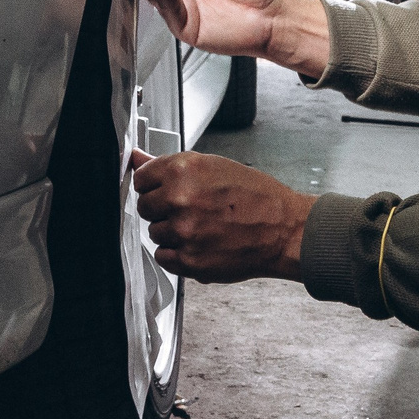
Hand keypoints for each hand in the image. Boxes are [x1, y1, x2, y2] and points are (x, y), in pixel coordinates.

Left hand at [132, 151, 312, 282]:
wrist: (283, 229)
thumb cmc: (255, 197)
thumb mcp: (213, 166)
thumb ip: (168, 166)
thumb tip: (135, 158)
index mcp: (183, 170)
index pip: (141, 179)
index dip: (154, 186)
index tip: (168, 191)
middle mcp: (179, 199)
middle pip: (145, 207)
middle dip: (163, 209)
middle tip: (192, 210)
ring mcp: (183, 232)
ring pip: (155, 233)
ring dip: (172, 232)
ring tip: (202, 227)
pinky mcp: (189, 260)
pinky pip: (164, 257)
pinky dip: (178, 254)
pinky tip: (201, 244)